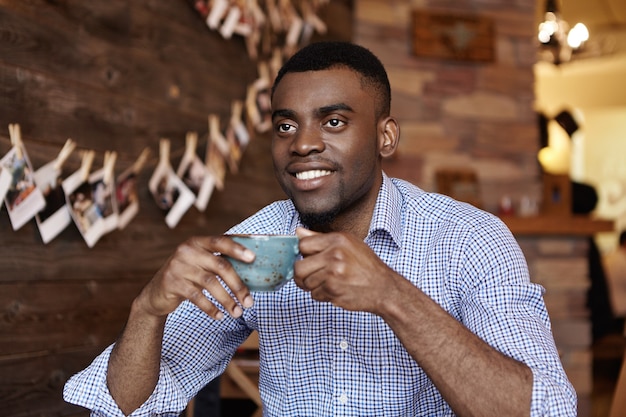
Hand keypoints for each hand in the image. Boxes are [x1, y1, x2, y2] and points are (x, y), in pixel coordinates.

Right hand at [136, 235, 254, 319]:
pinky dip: (211, 308)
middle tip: (249, 302)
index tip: (252, 258)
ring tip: (237, 312)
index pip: (220, 241)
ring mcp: (178, 266)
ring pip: (210, 283)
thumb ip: (218, 262)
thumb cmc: (187, 277)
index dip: (237, 249)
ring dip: (227, 300)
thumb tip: (252, 269)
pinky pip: (197, 297)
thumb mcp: (199, 264)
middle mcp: (187, 251)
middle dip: (238, 285)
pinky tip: (220, 316)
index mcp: (197, 242)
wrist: (155, 294)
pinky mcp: (172, 283)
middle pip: (220, 265)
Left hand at [294, 227, 398, 312]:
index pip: (302, 244)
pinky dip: (322, 295)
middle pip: (298, 267)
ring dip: (313, 286)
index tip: (308, 258)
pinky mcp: (333, 290)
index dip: (303, 253)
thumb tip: (298, 232)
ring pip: (305, 283)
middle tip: (311, 275)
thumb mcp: (347, 244)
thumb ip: (320, 238)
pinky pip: (314, 295)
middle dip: (302, 274)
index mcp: (337, 239)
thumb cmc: (366, 266)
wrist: (383, 287)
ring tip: (327, 282)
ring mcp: (333, 273)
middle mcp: (334, 254)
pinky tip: (334, 290)